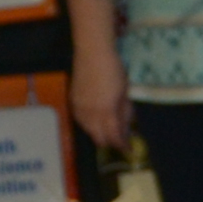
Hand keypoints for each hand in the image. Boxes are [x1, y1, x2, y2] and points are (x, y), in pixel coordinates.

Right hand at [68, 32, 136, 152]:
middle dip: (110, 141)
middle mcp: (90, 113)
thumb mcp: (124, 93)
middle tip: (120, 141)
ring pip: (88, 130)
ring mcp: (79, 107)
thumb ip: (124, 112)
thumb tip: (126, 127)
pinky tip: (95, 121)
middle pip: (99, 138)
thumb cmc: (114, 70)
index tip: (129, 149)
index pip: (114, 136)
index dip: (122, 145)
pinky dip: (89, 124)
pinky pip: (80, 120)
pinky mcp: (73, 101)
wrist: (92, 52)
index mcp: (106, 111)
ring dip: (99, 133)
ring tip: (108, 130)